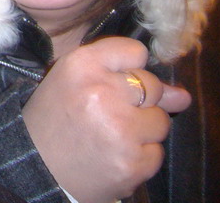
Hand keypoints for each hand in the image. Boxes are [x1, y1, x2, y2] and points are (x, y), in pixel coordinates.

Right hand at [21, 36, 190, 202]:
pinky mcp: (133, 163)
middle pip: (152, 86)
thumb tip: (182, 95)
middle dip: (138, 102)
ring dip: (142, 130)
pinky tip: (114, 156)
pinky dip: (140, 157)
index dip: (127, 69)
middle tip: (107, 115)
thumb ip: (123, 74)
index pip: (135, 51)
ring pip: (160, 121)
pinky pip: (156, 152)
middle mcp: (102, 92)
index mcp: (81, 65)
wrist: (36, 168)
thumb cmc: (55, 119)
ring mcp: (121, 129)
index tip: (113, 83)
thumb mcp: (73, 81)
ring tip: (110, 137)